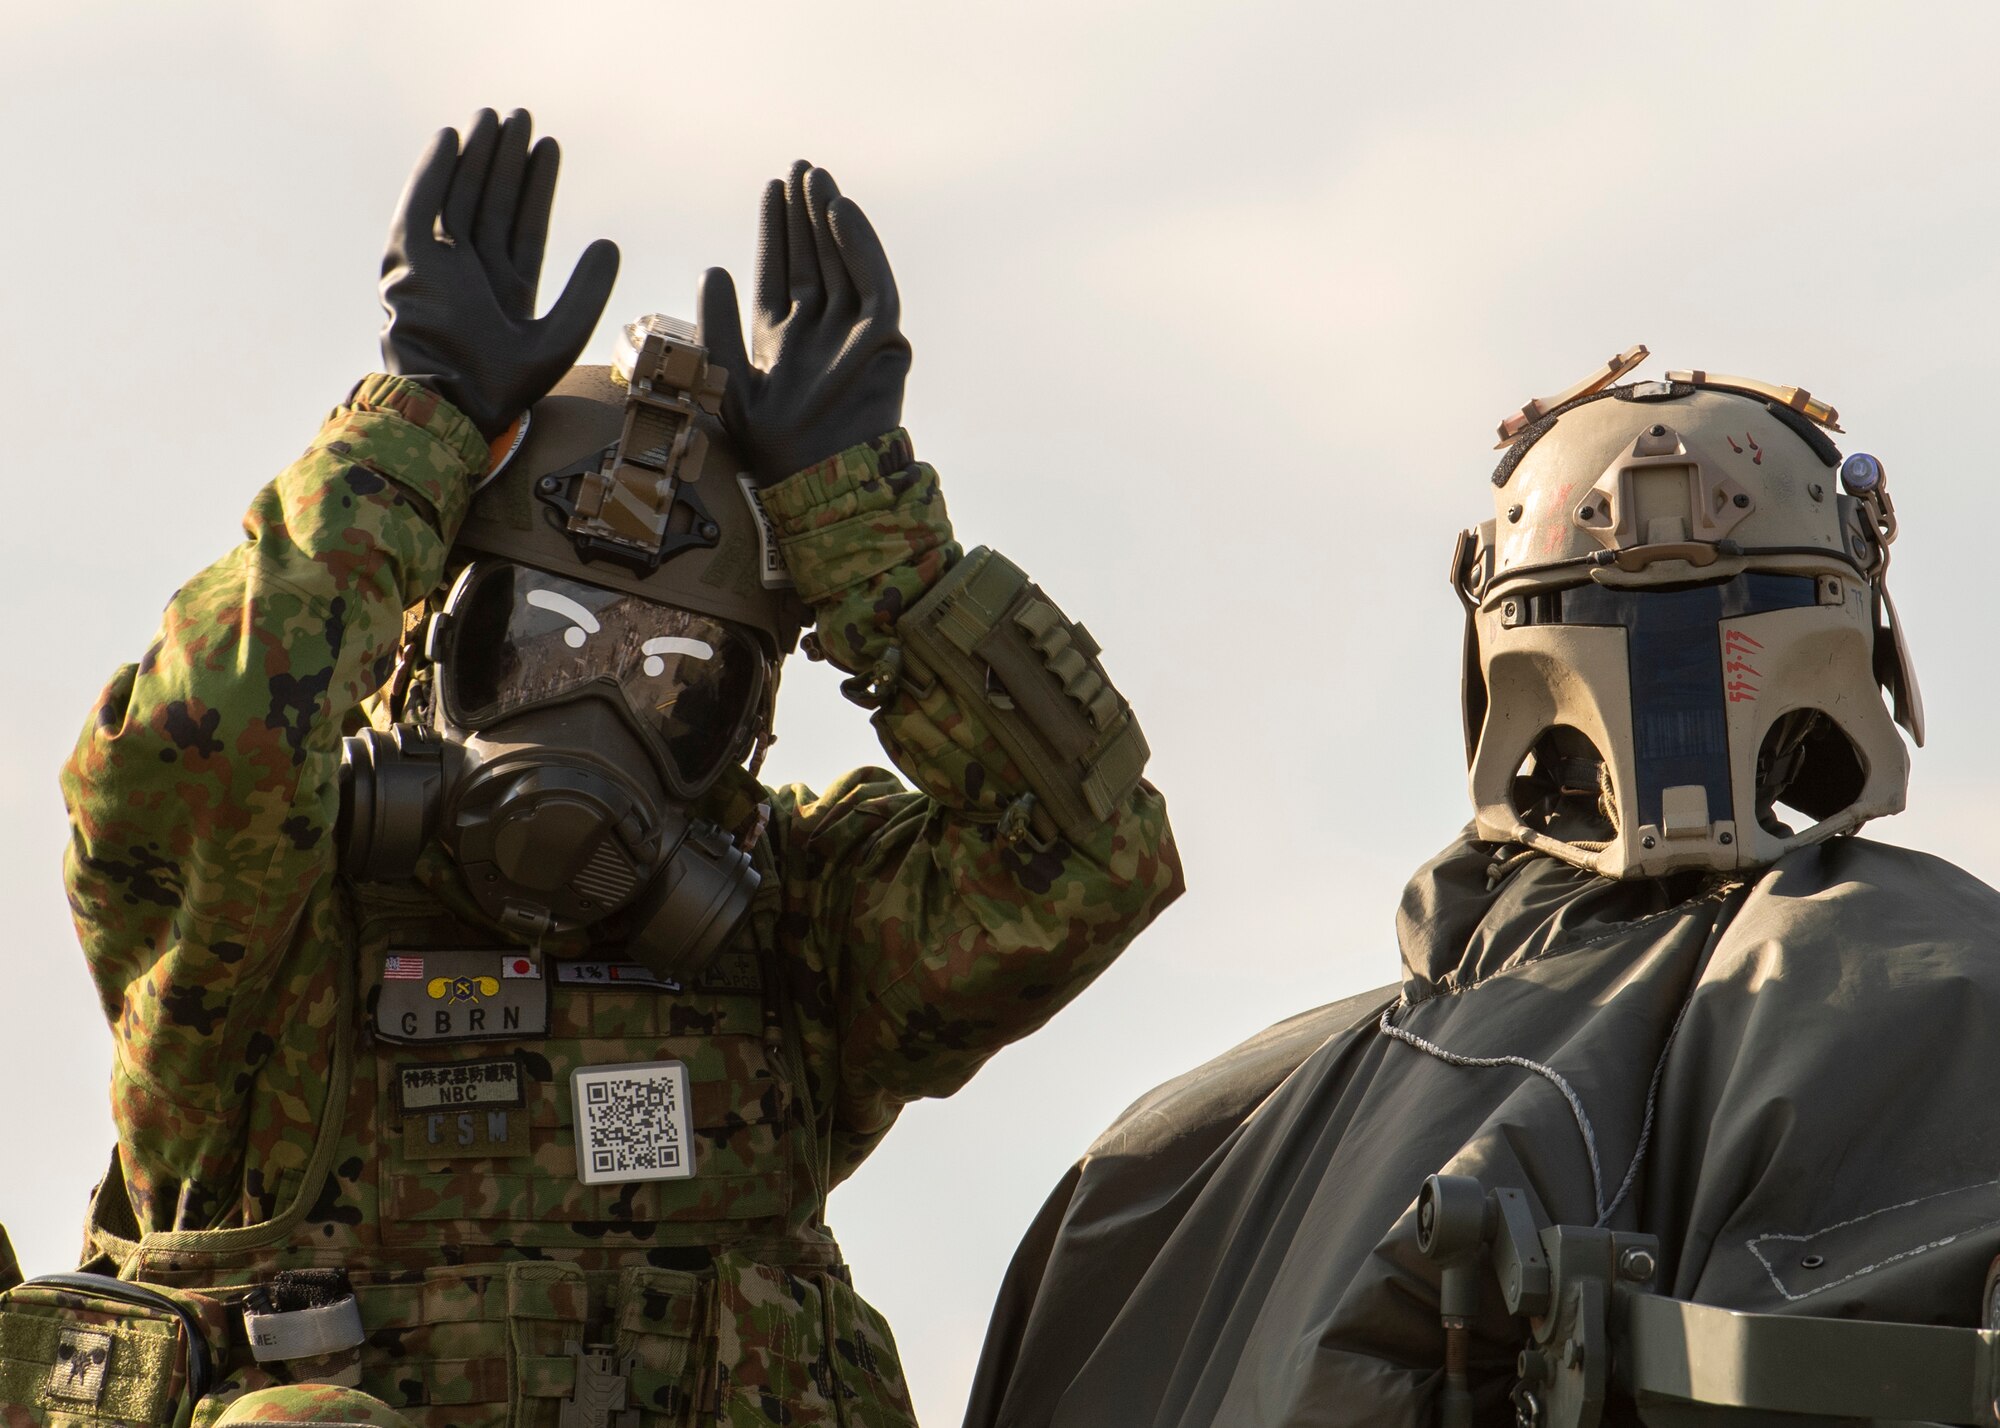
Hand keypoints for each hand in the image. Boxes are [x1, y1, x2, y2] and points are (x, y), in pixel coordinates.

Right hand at [379, 108, 619, 438]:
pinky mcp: (407, 263)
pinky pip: (419, 207)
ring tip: (497, 118)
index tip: (549, 146)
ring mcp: (440, 269)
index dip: (536, 186)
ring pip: (459, 199)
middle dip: (506, 161)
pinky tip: (452, 137)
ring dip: (477, 158)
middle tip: (522, 116)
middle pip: (492, 205)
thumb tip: (609, 243)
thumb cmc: (506, 387)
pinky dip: (433, 172)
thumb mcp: (560, 336)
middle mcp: (474, 277)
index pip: (525, 226)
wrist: (453, 405)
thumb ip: (586, 293)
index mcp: (510, 295)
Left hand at [697, 161, 910, 485]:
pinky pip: (875, 286)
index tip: (772, 187)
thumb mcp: (727, 382)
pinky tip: (842, 213)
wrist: (815, 481)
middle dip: (806, 214)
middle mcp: (819, 331)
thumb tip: (713, 268)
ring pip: (843, 265)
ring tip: (819, 179)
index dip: (776, 228)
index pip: (781, 268)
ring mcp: (854, 336)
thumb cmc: (769, 446)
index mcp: (780, 339)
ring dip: (832, 221)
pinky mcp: (883, 344)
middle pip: (813, 258)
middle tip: (800, 167)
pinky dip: (861, 249)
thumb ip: (717, 328)